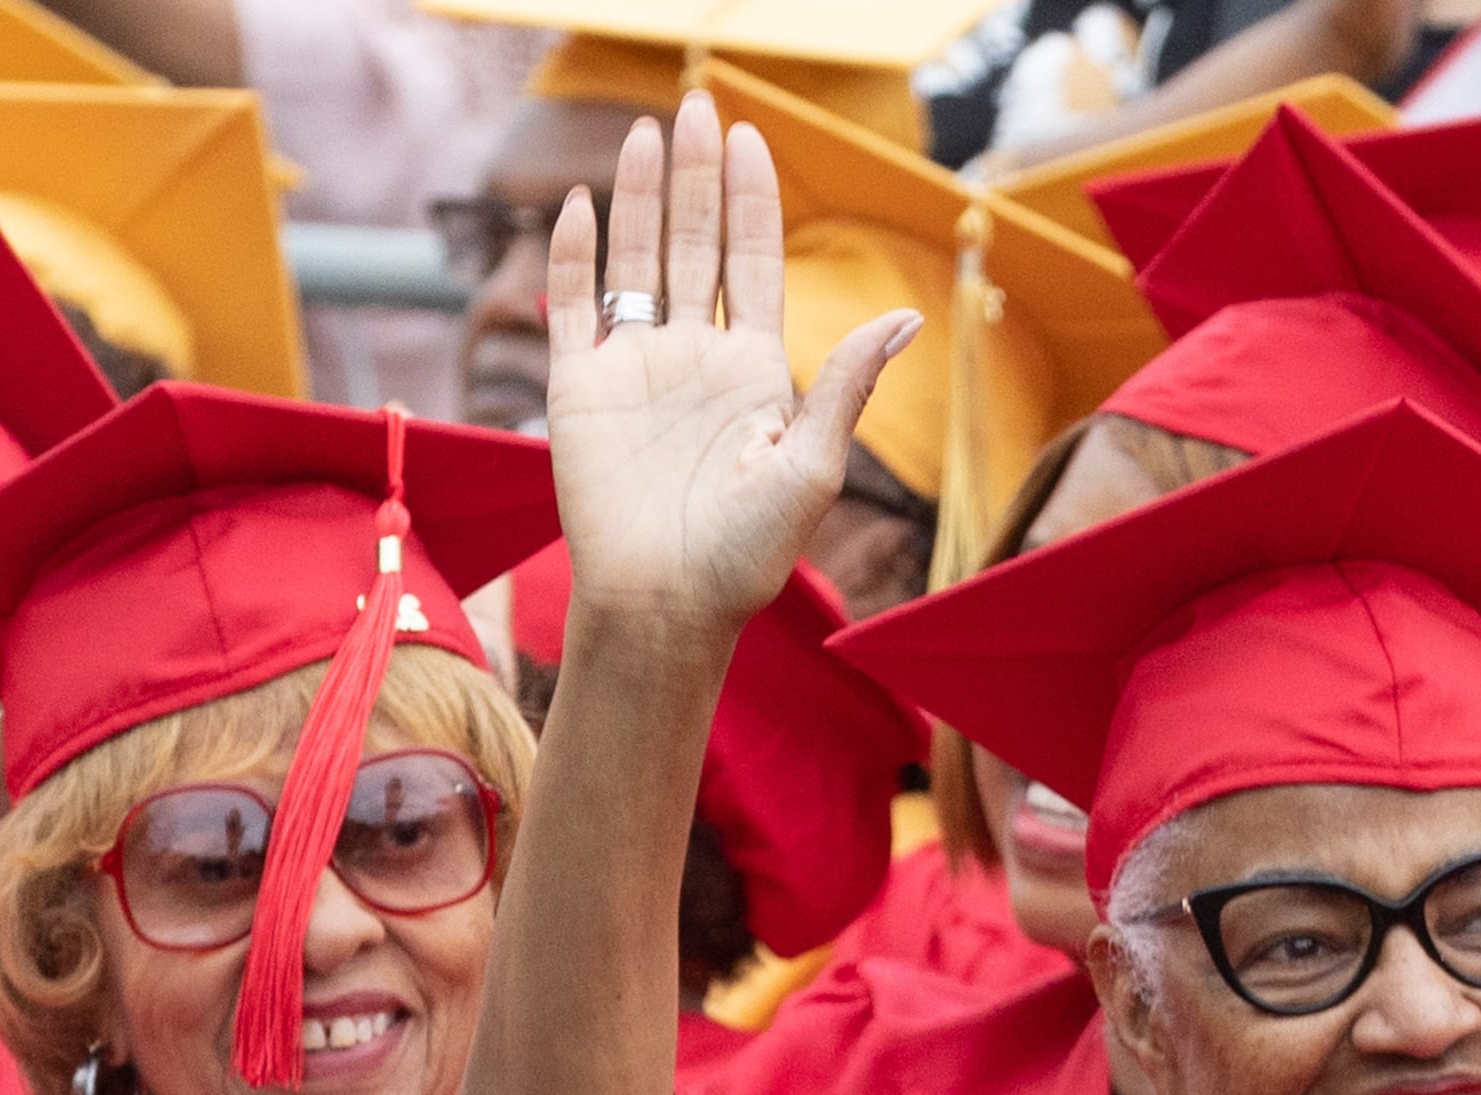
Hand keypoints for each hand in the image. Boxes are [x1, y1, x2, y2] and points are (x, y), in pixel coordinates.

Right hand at [547, 95, 911, 645]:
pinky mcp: (579, 389)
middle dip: (697, 176)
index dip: (751, 199)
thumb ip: (845, 385)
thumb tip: (907, 315)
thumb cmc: (746, 555)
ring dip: (640, 196)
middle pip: (694, 244)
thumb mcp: (812, 468)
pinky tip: (582, 206)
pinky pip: (573, 308)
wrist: (666, 604)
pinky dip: (573, 257)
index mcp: (754, 370)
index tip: (748, 135)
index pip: (751, 262)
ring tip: (646, 132)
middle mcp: (695, 356)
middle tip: (695, 105)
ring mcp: (635, 367)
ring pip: (636, 261)